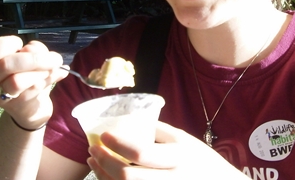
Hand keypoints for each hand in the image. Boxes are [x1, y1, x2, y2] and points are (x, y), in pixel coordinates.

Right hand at [0, 36, 68, 129]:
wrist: (31, 106)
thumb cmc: (28, 75)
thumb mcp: (29, 58)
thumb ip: (33, 51)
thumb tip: (36, 51)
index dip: (7, 44)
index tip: (21, 45)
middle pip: (5, 65)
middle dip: (34, 58)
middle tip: (54, 58)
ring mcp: (1, 97)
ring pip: (16, 82)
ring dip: (41, 72)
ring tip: (54, 69)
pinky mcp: (16, 107)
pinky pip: (31, 91)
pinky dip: (49, 79)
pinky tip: (59, 74)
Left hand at [86, 122, 247, 179]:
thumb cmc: (202, 160)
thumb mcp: (185, 140)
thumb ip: (159, 131)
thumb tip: (130, 121)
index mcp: (178, 157)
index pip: (141, 152)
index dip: (118, 144)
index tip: (104, 135)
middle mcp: (172, 178)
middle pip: (128, 176)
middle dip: (105, 162)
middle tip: (93, 148)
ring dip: (104, 176)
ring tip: (94, 161)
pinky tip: (105, 176)